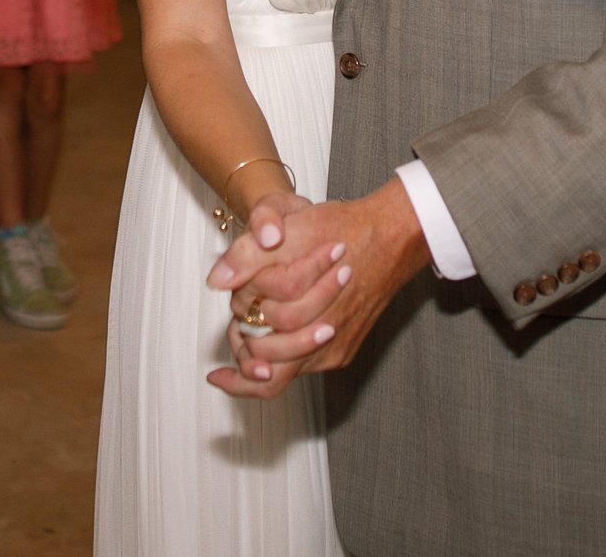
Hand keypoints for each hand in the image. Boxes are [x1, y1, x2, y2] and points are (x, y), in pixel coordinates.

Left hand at [207, 178, 428, 398]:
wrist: (389, 235)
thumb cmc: (342, 229)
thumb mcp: (288, 230)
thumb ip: (248, 256)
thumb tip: (216, 281)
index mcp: (304, 312)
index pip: (258, 358)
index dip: (235, 370)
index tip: (216, 376)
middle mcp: (324, 339)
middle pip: (272, 373)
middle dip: (247, 363)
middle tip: (231, 354)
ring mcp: (336, 345)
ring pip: (291, 371)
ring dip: (266, 360)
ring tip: (248, 348)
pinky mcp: (345, 346)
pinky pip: (309, 364)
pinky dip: (288, 355)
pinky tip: (276, 338)